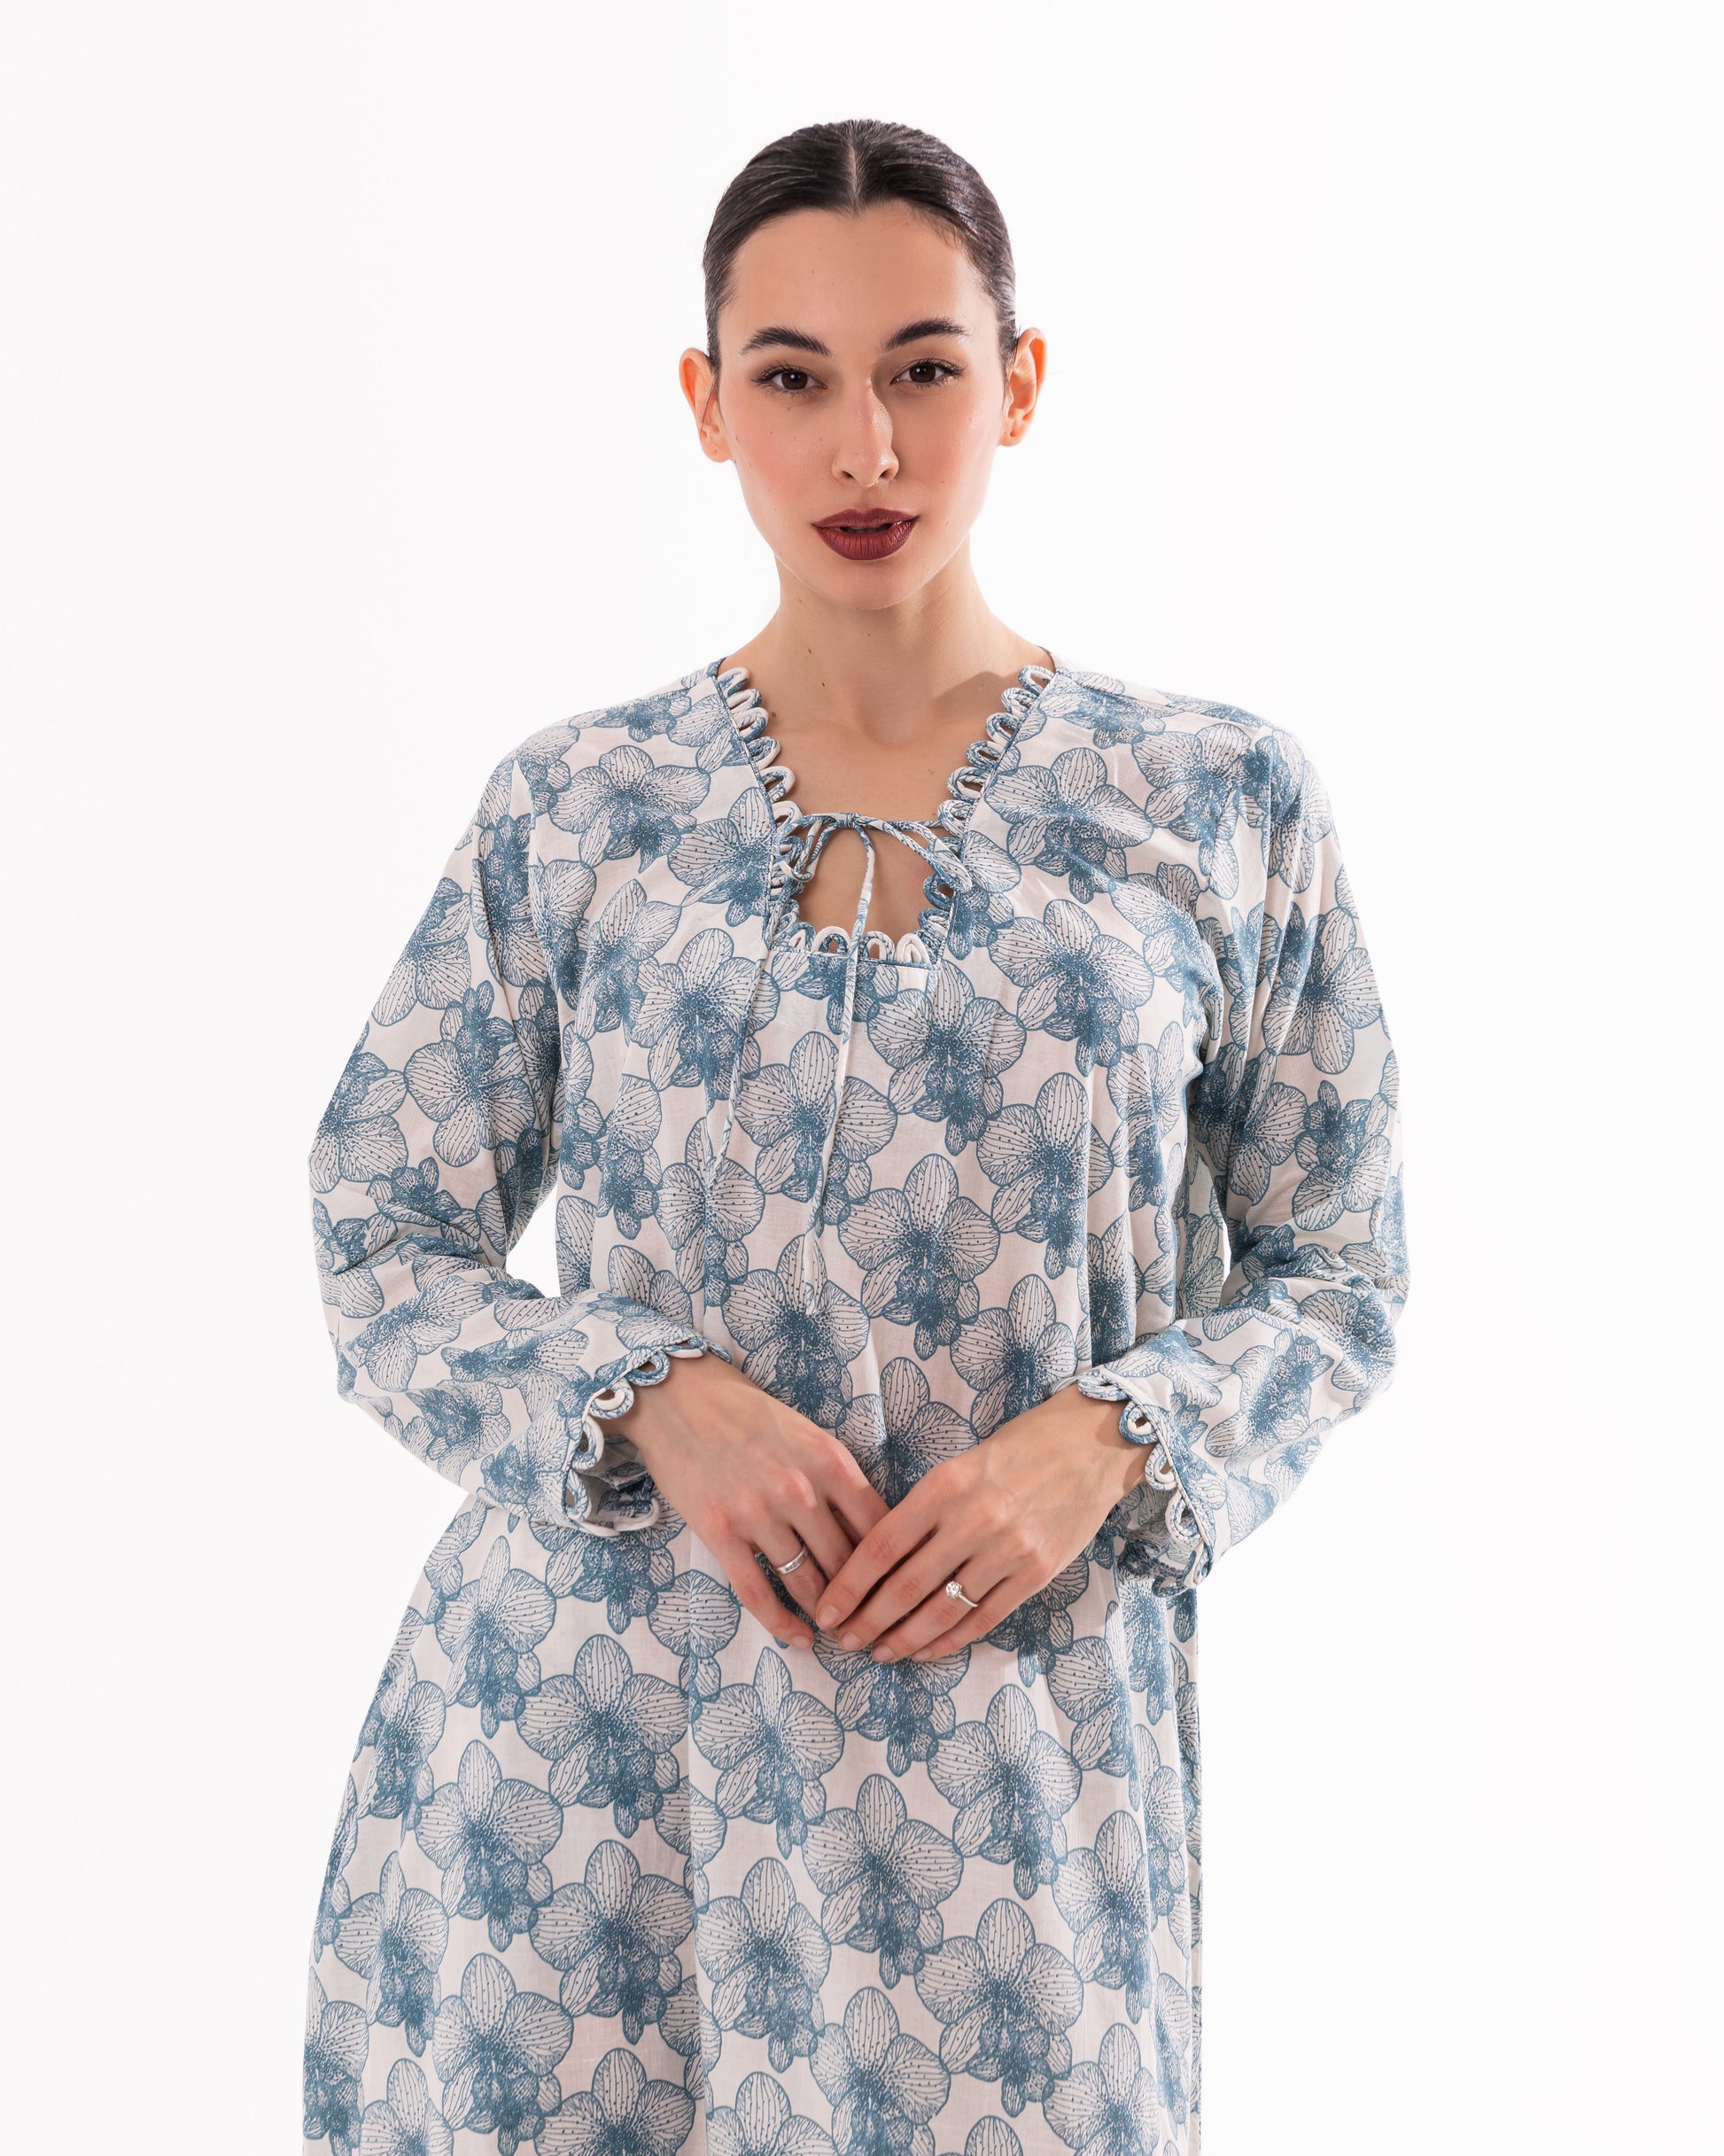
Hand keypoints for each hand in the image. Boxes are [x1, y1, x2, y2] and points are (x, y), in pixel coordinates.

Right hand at [607, 1352, 888, 1649]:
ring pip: (805, 1582)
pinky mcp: (720, 1532)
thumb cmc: (751, 1416)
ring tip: (840, 1634)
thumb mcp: (810, 1437)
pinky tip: (798, 1639)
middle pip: (846, 1564)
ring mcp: (758, 1513)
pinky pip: (756, 1592)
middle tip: (874, 1625)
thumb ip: (840, 1482)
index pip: (879, 1530)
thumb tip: (874, 1535)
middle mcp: (800, 1490)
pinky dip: (781, 1624)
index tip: (900, 1592)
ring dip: (825, 1615)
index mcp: (831, 1462)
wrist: (681, 1398)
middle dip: (863, 1601)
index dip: (894, 1568)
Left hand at [810, 1387, 1144, 1662]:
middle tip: (844, 1641)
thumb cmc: (1017, 1450)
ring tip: (881, 1652)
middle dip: (868, 1621)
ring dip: (905, 1638)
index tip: (826, 1609)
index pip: (880, 1547)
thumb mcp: (959, 1465)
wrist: (1088, 1446)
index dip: (848, 1585)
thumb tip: (877, 1561)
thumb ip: (923, 1509)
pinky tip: (926, 1650)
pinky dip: (951, 1640)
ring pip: (942, 1610)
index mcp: (943, 1487)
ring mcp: (1008, 1551)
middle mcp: (972, 1521)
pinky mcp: (1037, 1573)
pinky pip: (984, 1617)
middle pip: (905, 1586)